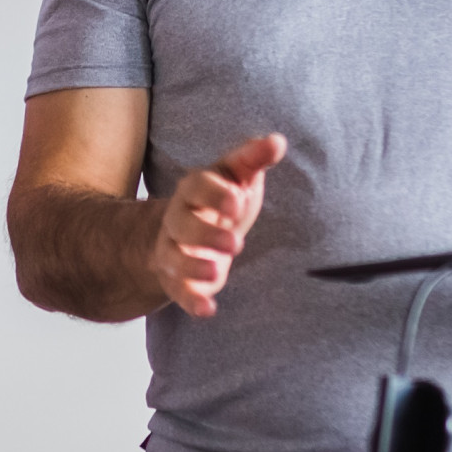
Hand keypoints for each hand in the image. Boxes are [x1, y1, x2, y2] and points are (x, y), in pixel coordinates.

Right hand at [151, 133, 287, 317]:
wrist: (186, 234)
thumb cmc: (222, 199)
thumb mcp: (237, 176)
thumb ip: (254, 159)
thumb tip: (278, 140)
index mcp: (194, 190)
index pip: (197, 186)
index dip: (214, 194)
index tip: (238, 202)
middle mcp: (178, 219)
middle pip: (182, 224)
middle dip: (205, 233)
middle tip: (235, 242)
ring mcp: (175, 251)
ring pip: (174, 258)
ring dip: (192, 267)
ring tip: (214, 273)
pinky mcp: (179, 280)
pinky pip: (179, 292)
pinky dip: (191, 301)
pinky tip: (208, 310)